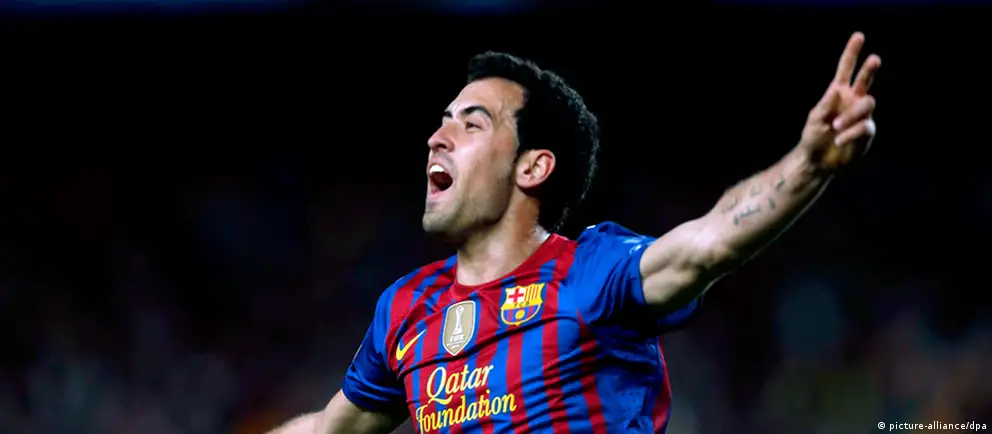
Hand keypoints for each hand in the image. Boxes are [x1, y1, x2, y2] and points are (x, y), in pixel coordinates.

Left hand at [800, 32, 880, 168]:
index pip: (845, 70)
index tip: (858, 36)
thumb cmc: (813, 137)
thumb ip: (826, 104)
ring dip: (851, 115)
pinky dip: (850, 133)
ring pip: (867, 104)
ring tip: (835, 127)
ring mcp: (861, 115)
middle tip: (874, 59)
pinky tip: (839, 139)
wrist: (818, 160)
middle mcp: (852, 101)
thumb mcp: (815, 119)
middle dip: (869, 69)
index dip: (852, 53)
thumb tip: (837, 89)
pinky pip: (864, 126)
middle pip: (865, 81)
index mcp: (838, 93)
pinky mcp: (867, 132)